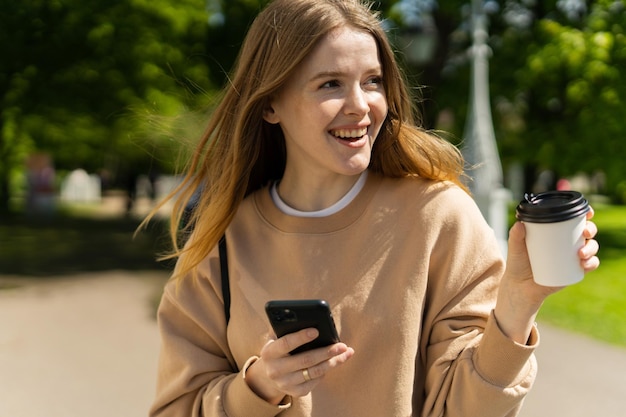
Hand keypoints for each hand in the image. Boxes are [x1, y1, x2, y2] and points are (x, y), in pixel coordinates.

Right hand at [245, 328, 353, 403]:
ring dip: (333, 362)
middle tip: (342, 345)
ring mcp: (285, 383)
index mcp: (269, 353)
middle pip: (306, 360)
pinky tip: (333, 362)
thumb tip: (301, 315)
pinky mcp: (295, 392)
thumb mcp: (276, 337)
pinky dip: (326, 371)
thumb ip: (285, 326)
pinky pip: (315, 382)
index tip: (317, 330)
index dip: (301, 337)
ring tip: (345, 353)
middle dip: (326, 351)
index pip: (286, 343)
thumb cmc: (278, 348)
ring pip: (314, 372)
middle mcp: (275, 370)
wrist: (269, 375)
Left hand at [495, 207, 599, 342]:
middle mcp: (566, 242)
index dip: (584, 213)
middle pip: (586, 231)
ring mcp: (572, 256)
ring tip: (581, 254)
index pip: (573, 219)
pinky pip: (590, 264)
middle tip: (585, 232)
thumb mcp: (515, 248)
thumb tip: (520, 224)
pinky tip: (585, 264)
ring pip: (591, 247)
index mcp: (555, 231)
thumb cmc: (518, 263)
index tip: (587, 213)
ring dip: (592, 247)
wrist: (521, 286)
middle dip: (591, 228)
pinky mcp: (574, 270)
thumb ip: (515, 236)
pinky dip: (592, 263)